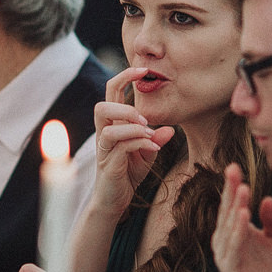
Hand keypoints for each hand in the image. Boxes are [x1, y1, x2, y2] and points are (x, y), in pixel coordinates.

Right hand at [91, 67, 175, 214]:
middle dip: (124, 106)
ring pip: (107, 124)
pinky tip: (154, 148)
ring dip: (130, 124)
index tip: (143, 69)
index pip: (112, 93)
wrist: (115, 201)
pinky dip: (139, 141)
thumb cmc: (127, 175)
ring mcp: (104, 148)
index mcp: (112, 125)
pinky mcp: (108, 162)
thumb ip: (155, 140)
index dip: (124, 77)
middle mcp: (104, 133)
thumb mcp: (147, 154)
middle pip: (101, 106)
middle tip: (145, 117)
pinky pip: (119, 144)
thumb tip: (170, 129)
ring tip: (148, 132)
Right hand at [212, 163, 271, 271]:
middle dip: (231, 190)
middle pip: (228, 211)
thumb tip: (268, 197)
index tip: (235, 166)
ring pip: (229, 227)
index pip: (233, 204)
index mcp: (236, 231)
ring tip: (243, 188)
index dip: (233, 186)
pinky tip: (244, 217)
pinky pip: (234, 248)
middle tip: (234, 169)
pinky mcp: (232, 271)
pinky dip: (238, 232)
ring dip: (236, 207)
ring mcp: (227, 256)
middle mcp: (226, 241)